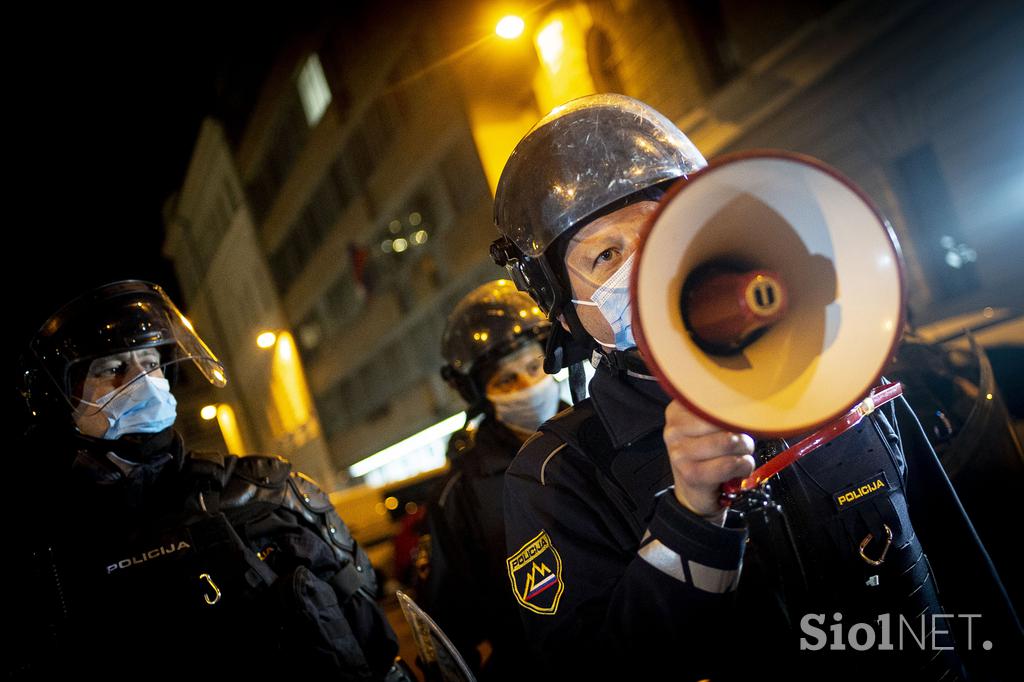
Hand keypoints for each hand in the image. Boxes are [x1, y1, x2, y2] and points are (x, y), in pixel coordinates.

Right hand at [663, 400, 755, 521]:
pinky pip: (730, 464)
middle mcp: (674, 429)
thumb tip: (751, 402)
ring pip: (729, 441)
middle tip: (738, 443)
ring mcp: (680, 453)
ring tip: (738, 457)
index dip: (734, 409)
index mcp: (677, 411)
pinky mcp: (691, 474)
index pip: (713, 398)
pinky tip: (737, 470)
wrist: (695, 492)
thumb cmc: (708, 456)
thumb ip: (722, 413)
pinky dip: (743, 467)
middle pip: (723, 418)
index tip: (739, 418)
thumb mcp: (709, 427)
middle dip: (741, 432)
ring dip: (744, 452)